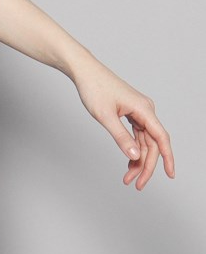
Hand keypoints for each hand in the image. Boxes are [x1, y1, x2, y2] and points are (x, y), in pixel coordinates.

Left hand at [72, 60, 174, 189]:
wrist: (83, 70)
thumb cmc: (93, 87)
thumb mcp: (105, 116)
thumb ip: (121, 137)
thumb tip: (136, 157)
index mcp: (143, 109)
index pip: (161, 138)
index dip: (167, 158)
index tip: (170, 175)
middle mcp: (144, 109)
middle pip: (152, 143)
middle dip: (146, 165)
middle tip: (136, 183)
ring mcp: (137, 110)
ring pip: (143, 140)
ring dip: (137, 159)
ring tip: (128, 177)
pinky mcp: (129, 110)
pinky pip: (136, 134)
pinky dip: (132, 148)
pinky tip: (128, 160)